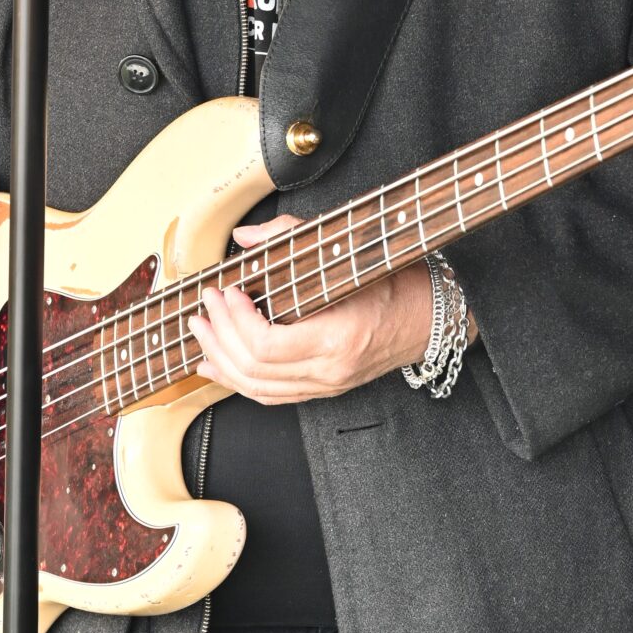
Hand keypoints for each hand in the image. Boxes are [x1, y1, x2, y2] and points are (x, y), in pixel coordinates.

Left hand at [189, 214, 454, 404]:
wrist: (431, 315)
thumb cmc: (396, 281)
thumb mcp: (347, 249)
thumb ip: (290, 237)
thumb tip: (245, 238)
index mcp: (339, 339)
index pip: (267, 345)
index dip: (235, 321)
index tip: (226, 291)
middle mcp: (331, 371)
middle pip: (254, 369)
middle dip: (219, 335)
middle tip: (205, 305)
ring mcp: (327, 385)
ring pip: (257, 388)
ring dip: (221, 359)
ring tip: (201, 331)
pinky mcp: (324, 389)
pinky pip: (270, 395)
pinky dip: (236, 380)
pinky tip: (215, 364)